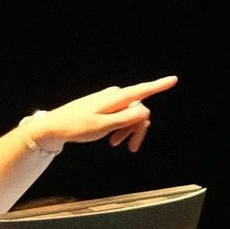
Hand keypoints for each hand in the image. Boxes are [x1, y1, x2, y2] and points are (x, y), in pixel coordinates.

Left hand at [25, 77, 176, 157]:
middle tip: (130, 148)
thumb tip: (144, 112)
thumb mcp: (102, 127)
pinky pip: (121, 116)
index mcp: (115, 98)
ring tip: (116, 144)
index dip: (159, 85)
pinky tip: (112, 139)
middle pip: (138, 109)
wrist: (55, 127)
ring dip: (128, 130)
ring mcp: (109, 100)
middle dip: (138, 128)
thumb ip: (124, 119)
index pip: (142, 90)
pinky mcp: (105, 106)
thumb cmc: (77, 127)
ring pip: (130, 114)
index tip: (174, 79)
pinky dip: (120, 128)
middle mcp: (114, 95)